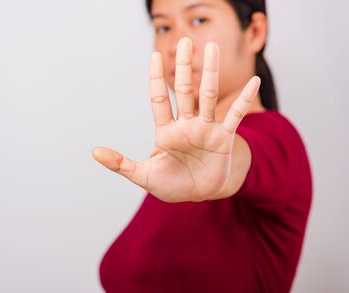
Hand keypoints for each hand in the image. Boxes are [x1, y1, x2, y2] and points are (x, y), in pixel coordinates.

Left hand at [92, 37, 260, 202]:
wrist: (199, 195)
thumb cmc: (171, 185)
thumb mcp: (143, 176)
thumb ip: (121, 164)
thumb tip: (94, 152)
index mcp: (165, 132)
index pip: (159, 99)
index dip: (156, 78)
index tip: (154, 55)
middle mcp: (186, 125)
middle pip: (184, 90)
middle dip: (183, 66)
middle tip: (185, 41)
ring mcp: (206, 129)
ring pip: (208, 96)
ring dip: (210, 72)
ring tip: (211, 48)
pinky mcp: (224, 138)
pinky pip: (236, 115)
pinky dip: (244, 99)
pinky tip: (253, 81)